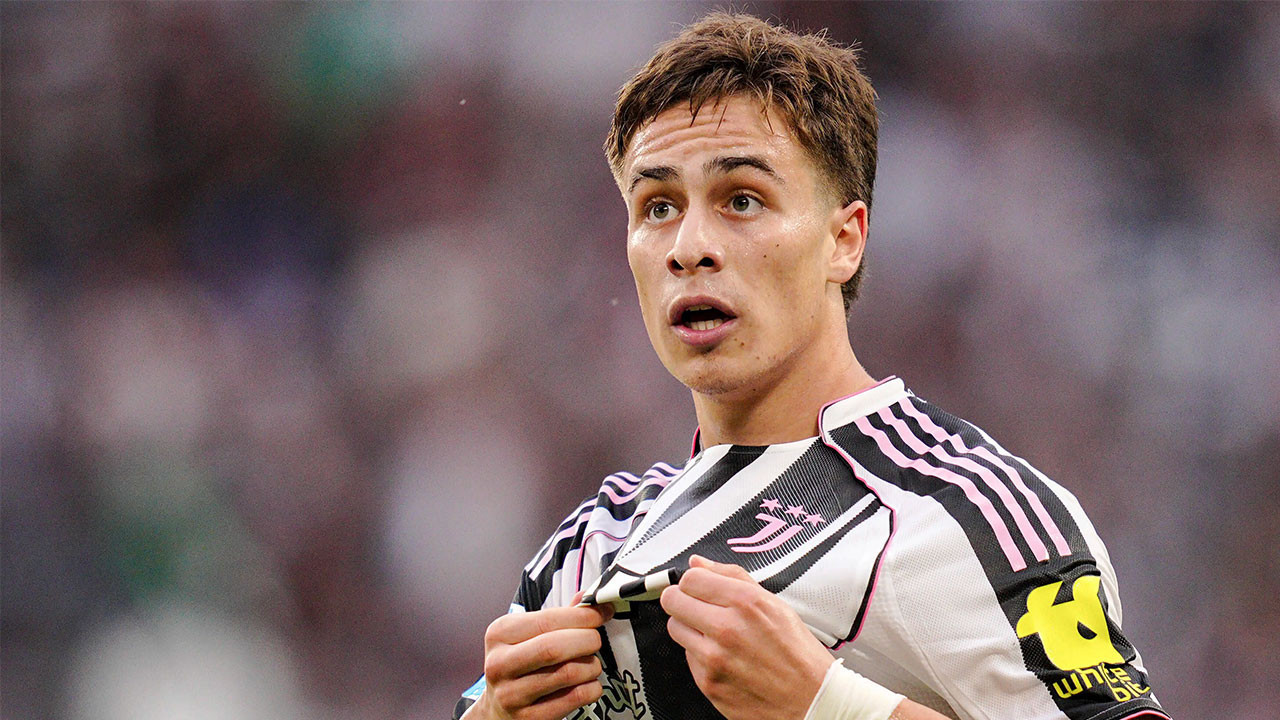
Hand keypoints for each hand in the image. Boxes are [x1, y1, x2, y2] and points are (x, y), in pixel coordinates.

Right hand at [468, 593, 612, 719]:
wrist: (498, 710)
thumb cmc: (518, 666)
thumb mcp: (527, 636)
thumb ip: (558, 617)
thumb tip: (589, 598)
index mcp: (500, 634)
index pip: (548, 619)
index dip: (583, 616)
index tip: (603, 612)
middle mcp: (500, 664)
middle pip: (556, 647)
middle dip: (588, 640)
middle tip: (596, 640)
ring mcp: (512, 695)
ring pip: (569, 673)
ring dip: (591, 665)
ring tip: (590, 663)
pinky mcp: (529, 718)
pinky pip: (575, 698)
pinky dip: (591, 688)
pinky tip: (587, 683)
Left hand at [660, 555, 833, 719]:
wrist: (811, 700)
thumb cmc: (797, 654)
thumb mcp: (774, 604)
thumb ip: (732, 577)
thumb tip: (700, 563)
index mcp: (745, 603)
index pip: (691, 578)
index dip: (693, 580)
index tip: (698, 586)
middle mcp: (727, 629)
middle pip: (673, 600)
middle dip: (682, 599)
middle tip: (696, 605)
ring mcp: (714, 658)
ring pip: (675, 628)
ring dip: (688, 626)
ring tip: (712, 632)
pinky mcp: (707, 683)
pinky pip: (688, 657)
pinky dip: (699, 654)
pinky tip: (722, 655)